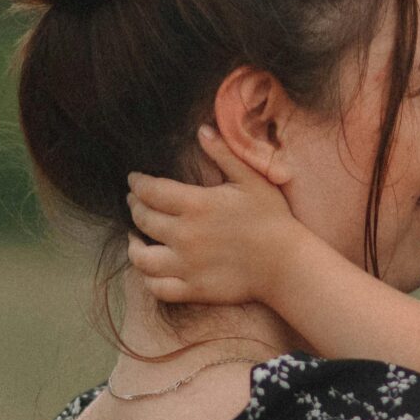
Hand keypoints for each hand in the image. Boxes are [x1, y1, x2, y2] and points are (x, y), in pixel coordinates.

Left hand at [126, 126, 301, 305]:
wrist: (286, 264)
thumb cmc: (272, 218)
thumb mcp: (251, 179)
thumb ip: (223, 154)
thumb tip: (201, 130)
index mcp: (196, 205)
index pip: (150, 191)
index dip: (137, 183)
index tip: (134, 180)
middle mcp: (184, 235)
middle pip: (142, 219)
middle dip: (134, 207)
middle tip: (135, 202)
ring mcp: (186, 265)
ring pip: (141, 257)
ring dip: (133, 245)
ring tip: (134, 237)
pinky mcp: (193, 289)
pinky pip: (156, 287)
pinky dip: (147, 278)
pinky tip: (151, 268)